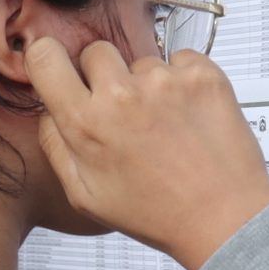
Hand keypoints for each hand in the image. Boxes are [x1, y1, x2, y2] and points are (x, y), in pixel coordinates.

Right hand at [25, 38, 268, 269]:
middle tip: (125, 112)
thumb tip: (49, 110)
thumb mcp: (85, 195)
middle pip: (96, 51)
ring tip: (166, 126)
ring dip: (148, 85)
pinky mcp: (202, 75)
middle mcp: (122, 94)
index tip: (61, 67)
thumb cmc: (159, 212)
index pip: (45, 56)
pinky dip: (183, 82)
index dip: (50, 59)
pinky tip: (188, 117)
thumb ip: (56, 145)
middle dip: (104, 76)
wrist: (223, 218)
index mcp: (86, 123)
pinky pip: (180, 60)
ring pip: (141, 61)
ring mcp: (164, 81)